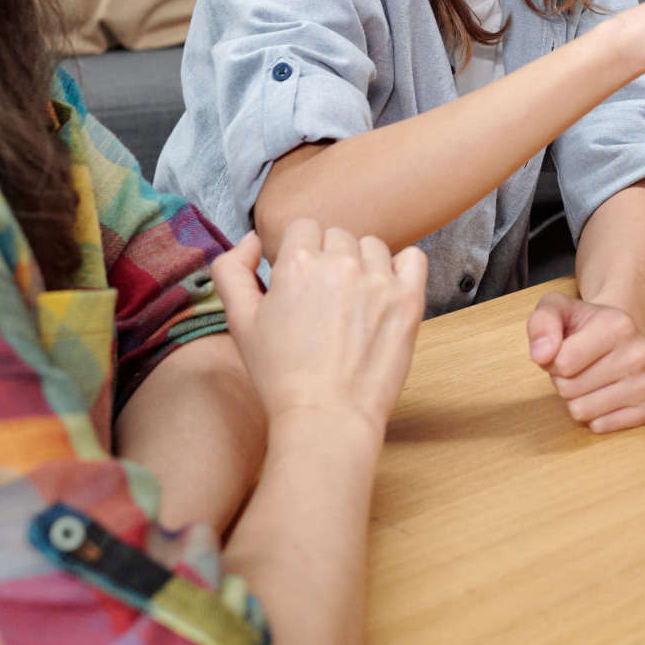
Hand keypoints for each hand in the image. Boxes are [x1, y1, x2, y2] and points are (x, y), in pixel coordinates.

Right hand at [208, 222, 426, 433]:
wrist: (326, 417)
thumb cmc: (281, 375)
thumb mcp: (240, 322)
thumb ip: (232, 270)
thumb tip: (252, 239)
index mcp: (297, 263)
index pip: (304, 228)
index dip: (300, 254)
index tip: (302, 283)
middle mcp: (340, 263)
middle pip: (338, 236)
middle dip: (329, 261)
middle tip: (325, 302)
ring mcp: (378, 279)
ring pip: (372, 247)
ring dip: (363, 265)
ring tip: (353, 305)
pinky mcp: (408, 299)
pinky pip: (412, 258)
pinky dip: (401, 268)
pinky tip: (386, 293)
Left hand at [525, 292, 644, 432]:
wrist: (618, 335)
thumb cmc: (582, 325)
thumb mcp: (556, 309)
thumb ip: (542, 324)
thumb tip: (542, 355)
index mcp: (619, 325)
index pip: (562, 362)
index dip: (553, 360)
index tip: (565, 348)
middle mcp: (640, 353)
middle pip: (570, 389)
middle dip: (564, 380)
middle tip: (578, 365)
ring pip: (583, 411)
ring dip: (577, 398)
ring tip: (589, 378)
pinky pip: (601, 426)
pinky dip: (594, 416)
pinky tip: (603, 394)